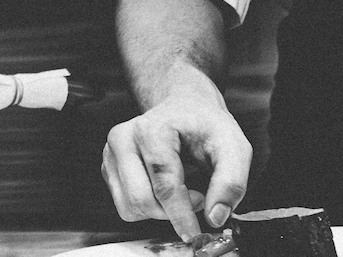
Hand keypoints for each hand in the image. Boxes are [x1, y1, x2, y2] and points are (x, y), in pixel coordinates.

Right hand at [102, 78, 251, 242]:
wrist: (184, 107)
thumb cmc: (206, 124)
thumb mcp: (233, 145)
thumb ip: (231, 180)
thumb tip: (216, 217)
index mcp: (152, 129)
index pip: (164, 184)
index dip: (182, 214)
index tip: (196, 233)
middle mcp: (123, 138)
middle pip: (143, 201)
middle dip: (174, 211)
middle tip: (199, 196)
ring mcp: (111, 154)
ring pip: (131, 208)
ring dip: (161, 210)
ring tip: (183, 188)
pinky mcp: (109, 169)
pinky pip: (126, 207)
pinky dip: (150, 207)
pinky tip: (165, 188)